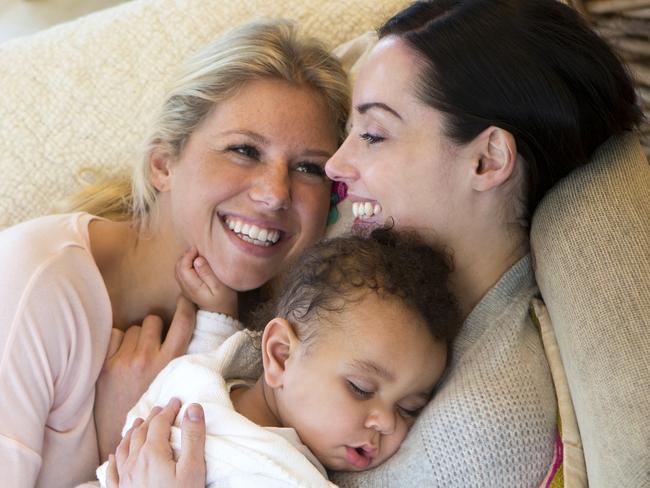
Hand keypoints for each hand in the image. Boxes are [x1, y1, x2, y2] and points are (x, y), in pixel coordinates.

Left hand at [95, 297, 196, 460]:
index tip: (185, 299)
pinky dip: (117, 343)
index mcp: (168, 364)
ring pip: (133, 327)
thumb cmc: (150, 408)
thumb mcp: (173, 385)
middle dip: (153, 328)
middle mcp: (146, 359)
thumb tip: (182, 334)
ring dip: (135, 336)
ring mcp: (123, 360)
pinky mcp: (104, 364)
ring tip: (135, 354)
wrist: (118, 434)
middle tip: (152, 342)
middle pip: (153, 320)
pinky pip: (113, 335)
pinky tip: (119, 357)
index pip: (183, 323)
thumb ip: (177, 362)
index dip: (186, 306)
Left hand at [106, 398, 205, 487]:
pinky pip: (112, 471)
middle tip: (161, 409)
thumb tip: (193, 408)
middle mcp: (134, 462)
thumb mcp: (194, 469)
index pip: (160, 423)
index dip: (169, 410)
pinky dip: (115, 458)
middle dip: (152, 418)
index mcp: (153, 453)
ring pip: (124, 448)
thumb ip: (193, 438)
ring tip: (138, 424)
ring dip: (132, 433)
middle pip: (141, 432)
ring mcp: (124, 479)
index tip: (177, 401)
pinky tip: (115, 455)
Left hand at [176, 247, 237, 316]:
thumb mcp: (220, 286)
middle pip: (178, 267)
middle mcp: (185, 288)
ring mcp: (185, 290)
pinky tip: (196, 264)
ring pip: (178, 270)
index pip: (183, 267)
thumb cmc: (225, 300)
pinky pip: (181, 274)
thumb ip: (208, 272)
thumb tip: (197, 259)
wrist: (222, 315)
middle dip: (185, 256)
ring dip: (185, 260)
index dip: (188, 255)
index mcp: (192, 287)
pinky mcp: (188, 290)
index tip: (198, 249)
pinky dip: (185, 266)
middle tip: (197, 250)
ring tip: (197, 256)